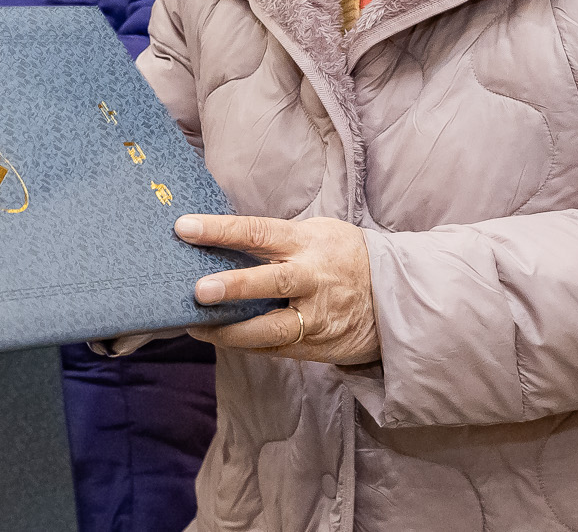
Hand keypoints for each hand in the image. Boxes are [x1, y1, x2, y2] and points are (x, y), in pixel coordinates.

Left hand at [178, 213, 382, 365]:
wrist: (392, 296)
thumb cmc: (341, 256)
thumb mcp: (316, 233)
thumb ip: (276, 239)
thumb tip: (221, 239)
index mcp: (306, 243)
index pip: (258, 232)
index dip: (221, 230)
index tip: (185, 228)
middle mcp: (311, 279)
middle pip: (271, 283)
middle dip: (234, 287)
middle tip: (199, 291)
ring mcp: (315, 317)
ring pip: (271, 329)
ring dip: (230, 331)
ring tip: (197, 327)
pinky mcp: (314, 346)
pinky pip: (273, 349)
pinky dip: (245, 345)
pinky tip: (220, 339)